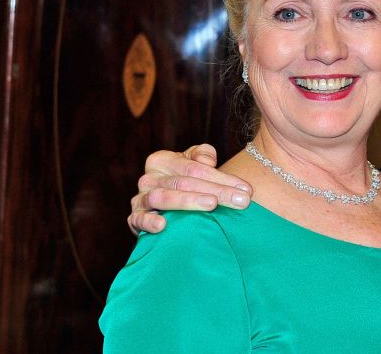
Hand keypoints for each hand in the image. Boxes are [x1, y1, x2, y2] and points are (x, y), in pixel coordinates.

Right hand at [127, 144, 252, 234]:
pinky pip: (137, 219)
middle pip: (184, 182)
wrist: (163, 205)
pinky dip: (148, 221)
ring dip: (188, 202)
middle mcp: (148, 178)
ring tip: (212, 205)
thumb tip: (208, 159)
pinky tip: (163, 225)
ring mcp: (140, 199)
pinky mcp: (134, 219)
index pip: (195, 168)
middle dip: (216, 191)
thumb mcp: (194, 163)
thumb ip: (202, 154)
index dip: (222, 178)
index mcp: (161, 160)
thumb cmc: (185, 181)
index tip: (247, 190)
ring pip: (163, 198)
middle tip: (241, 201)